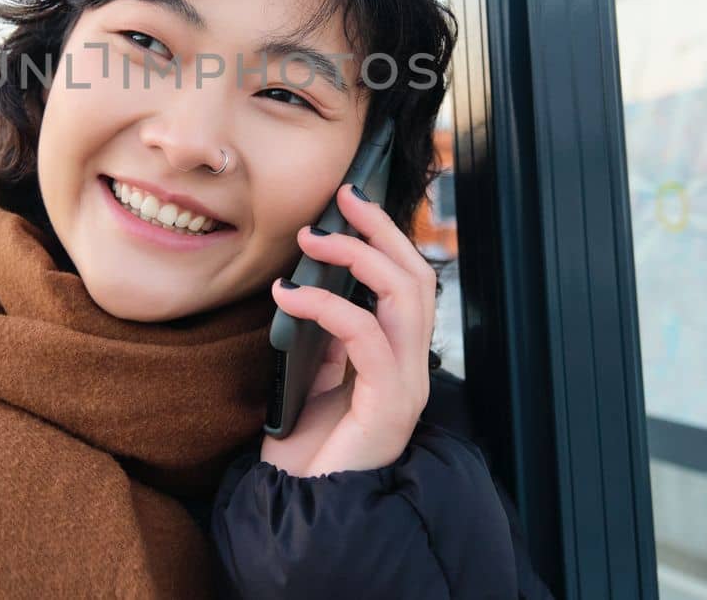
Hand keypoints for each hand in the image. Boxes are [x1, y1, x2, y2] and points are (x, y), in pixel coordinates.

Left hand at [262, 183, 436, 477]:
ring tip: (312, 240)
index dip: (386, 235)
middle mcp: (412, 367)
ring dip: (358, 256)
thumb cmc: (307, 448)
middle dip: (381, 229)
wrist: (305, 508)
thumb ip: (327, 337)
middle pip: (417, 276)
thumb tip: (312, 285)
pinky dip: (327, 306)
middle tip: (342, 199)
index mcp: (398, 356)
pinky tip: (289, 297)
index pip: (409, 281)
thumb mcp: (314, 377)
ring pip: (405, 295)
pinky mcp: (388, 405)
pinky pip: (367, 336)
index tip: (350, 200)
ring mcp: (406, 385)